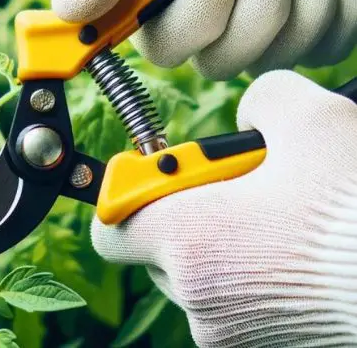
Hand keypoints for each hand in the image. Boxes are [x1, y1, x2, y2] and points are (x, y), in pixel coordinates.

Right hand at [53, 0, 356, 79]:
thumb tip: (68, 10)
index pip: (154, 39)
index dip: (145, 43)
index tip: (121, 41)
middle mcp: (223, 5)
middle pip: (216, 62)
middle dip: (247, 8)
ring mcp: (276, 15)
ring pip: (274, 57)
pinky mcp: (324, 18)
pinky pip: (326, 42)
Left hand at [92, 71, 356, 346]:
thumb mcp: (311, 119)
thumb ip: (258, 100)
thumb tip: (245, 119)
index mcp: (190, 239)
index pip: (111, 227)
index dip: (127, 196)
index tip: (155, 176)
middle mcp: (197, 294)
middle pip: (157, 243)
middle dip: (187, 210)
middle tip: (236, 190)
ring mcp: (225, 330)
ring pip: (195, 270)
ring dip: (220, 241)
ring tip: (274, 223)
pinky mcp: (255, 346)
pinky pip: (227, 297)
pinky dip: (244, 271)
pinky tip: (287, 253)